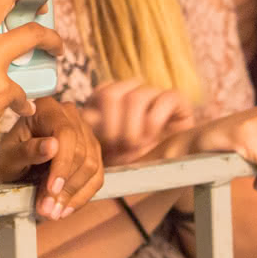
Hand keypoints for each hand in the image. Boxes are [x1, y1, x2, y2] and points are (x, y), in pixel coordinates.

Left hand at [0, 98, 103, 219]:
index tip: (52, 189)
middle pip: (82, 152)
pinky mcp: (91, 154)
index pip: (66, 134)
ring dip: (72, 195)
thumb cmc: (3, 161)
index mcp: (46, 108)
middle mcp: (69, 115)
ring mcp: (83, 133)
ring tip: (52, 212)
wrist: (7, 175)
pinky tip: (64, 209)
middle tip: (47, 209)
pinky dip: (81, 197)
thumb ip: (27, 151)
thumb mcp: (7, 158)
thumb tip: (53, 145)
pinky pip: (96, 178)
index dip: (62, 163)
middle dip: (65, 186)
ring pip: (92, 167)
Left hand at [82, 80, 196, 165]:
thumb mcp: (104, 147)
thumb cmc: (127, 158)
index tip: (104, 147)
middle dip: (112, 128)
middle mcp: (129, 88)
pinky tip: (152, 138)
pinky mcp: (175, 99)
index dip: (98, 124)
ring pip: (135, 98)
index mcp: (106, 95)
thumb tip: (81, 119)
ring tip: (135, 147)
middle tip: (119, 148)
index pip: (96, 95)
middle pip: (110, 94)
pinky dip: (154, 122)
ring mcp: (152, 92)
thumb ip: (92, 130)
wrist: (162, 168)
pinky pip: (165, 98)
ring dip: (133, 129)